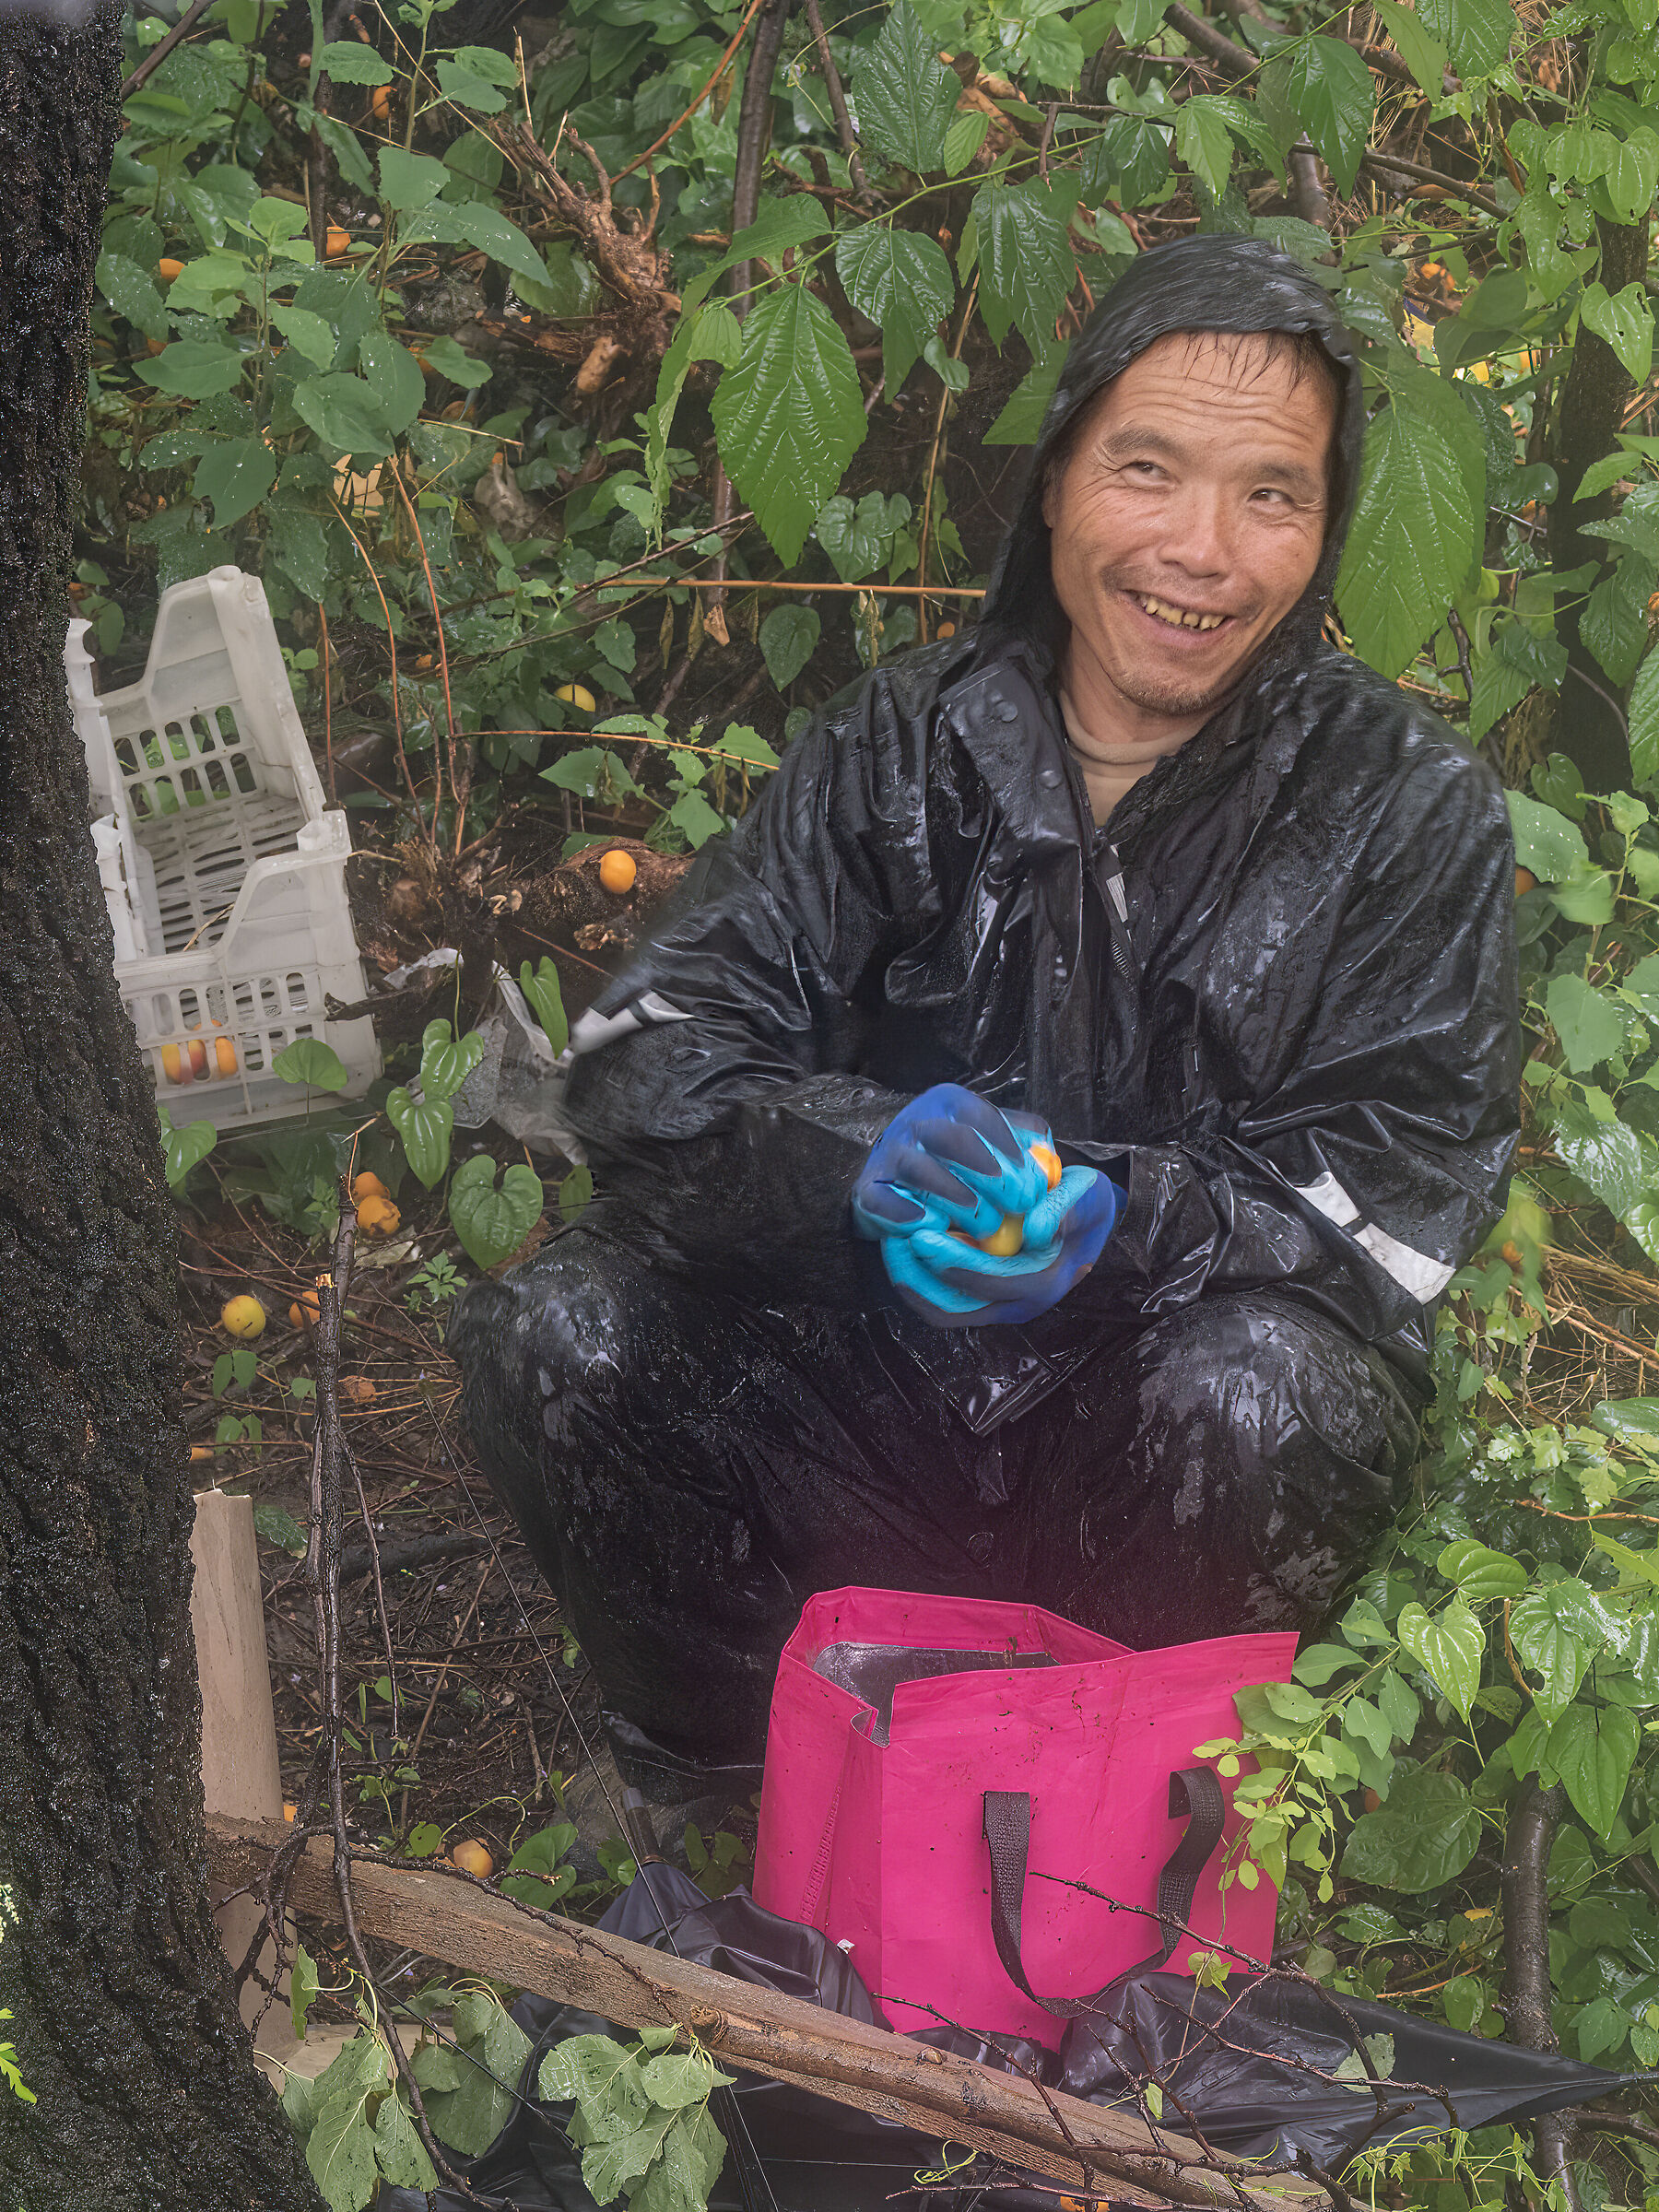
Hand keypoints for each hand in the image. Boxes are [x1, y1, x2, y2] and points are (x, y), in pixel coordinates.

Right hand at [852, 1084, 1052, 1245]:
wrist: (902, 1186)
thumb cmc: (961, 1165)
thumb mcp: (996, 1143)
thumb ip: (1026, 1143)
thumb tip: (1047, 1158)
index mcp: (949, 1104)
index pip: (980, 1116)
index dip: (1009, 1148)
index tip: (1031, 1181)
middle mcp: (916, 1122)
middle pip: (953, 1140)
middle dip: (990, 1174)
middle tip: (1016, 1205)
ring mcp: (888, 1155)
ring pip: (919, 1169)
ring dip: (957, 1198)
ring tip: (985, 1224)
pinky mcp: (867, 1190)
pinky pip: (882, 1200)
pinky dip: (908, 1215)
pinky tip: (933, 1226)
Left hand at [882, 1164, 1120, 1326]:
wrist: (1081, 1218)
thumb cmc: (1083, 1204)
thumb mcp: (1087, 1196)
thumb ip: (1065, 1209)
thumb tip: (1034, 1230)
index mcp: (1045, 1281)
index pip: (993, 1282)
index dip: (955, 1260)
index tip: (923, 1235)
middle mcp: (1018, 1303)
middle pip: (957, 1306)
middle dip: (920, 1276)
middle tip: (895, 1241)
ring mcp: (996, 1305)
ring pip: (943, 1310)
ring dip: (913, 1281)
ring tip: (892, 1245)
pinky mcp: (980, 1299)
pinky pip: (941, 1300)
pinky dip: (918, 1279)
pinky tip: (903, 1247)